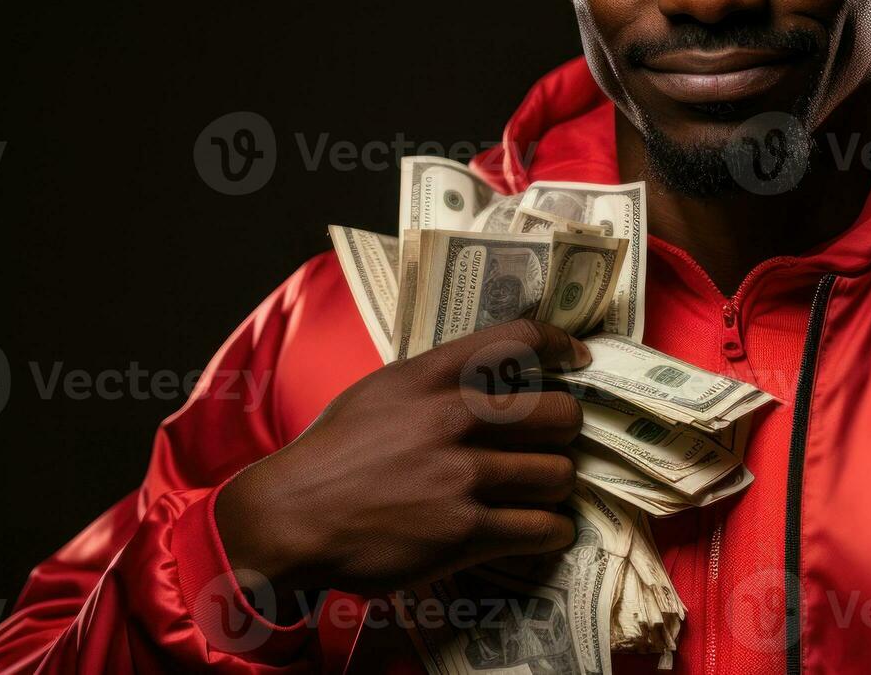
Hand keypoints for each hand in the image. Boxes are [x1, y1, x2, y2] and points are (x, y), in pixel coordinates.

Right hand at [215, 319, 589, 600]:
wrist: (291, 518)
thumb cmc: (334, 453)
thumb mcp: (380, 391)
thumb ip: (436, 379)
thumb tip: (494, 373)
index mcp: (430, 376)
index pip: (518, 339)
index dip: (562, 344)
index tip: (580, 358)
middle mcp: (452, 420)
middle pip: (558, 413)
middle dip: (566, 429)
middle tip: (556, 441)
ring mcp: (460, 478)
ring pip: (556, 474)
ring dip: (557, 485)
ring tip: (544, 491)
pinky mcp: (462, 532)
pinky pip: (541, 528)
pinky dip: (552, 531)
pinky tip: (545, 530)